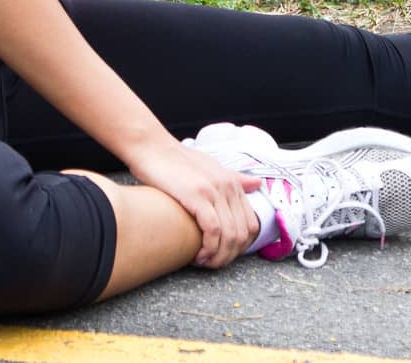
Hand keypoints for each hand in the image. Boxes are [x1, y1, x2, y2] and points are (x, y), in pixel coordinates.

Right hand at [127, 138, 263, 269]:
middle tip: (212, 263)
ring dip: (218, 256)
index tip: (223, 255)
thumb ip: (235, 178)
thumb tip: (258, 184)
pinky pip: (213, 230)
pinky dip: (208, 248)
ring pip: (230, 235)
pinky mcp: (197, 195)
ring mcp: (214, 190)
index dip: (241, 247)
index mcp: (233, 182)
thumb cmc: (177, 162)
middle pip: (243, 233)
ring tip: (204, 262)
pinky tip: (196, 256)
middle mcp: (229, 186)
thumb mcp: (211, 167)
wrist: (152, 147)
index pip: (252, 223)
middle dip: (229, 255)